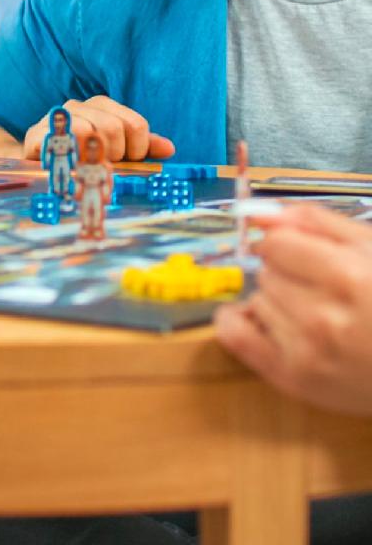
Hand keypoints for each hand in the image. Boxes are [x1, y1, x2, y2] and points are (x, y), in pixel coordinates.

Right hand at [21, 96, 174, 162]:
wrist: (41, 166)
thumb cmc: (83, 159)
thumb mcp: (117, 154)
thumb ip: (141, 149)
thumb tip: (169, 149)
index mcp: (101, 106)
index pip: (135, 124)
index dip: (138, 149)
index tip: (129, 161)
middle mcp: (78, 106)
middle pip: (112, 128)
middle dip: (114, 155)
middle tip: (106, 167)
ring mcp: (56, 118)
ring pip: (87, 131)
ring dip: (93, 157)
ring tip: (90, 168)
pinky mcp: (37, 134)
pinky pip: (61, 139)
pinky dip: (73, 157)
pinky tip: (74, 167)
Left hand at [215, 205, 371, 415]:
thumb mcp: (370, 250)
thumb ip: (315, 222)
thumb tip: (258, 213)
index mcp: (349, 279)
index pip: (275, 243)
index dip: (288, 243)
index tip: (303, 253)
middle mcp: (324, 318)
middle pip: (266, 272)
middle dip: (287, 274)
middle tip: (318, 289)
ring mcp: (307, 352)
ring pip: (256, 300)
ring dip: (276, 301)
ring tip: (313, 313)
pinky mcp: (293, 379)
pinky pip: (234, 336)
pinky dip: (235, 321)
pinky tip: (258, 318)